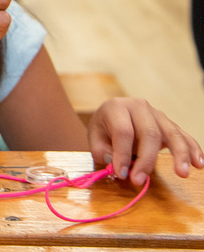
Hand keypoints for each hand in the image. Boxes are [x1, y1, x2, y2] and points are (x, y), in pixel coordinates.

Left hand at [87, 97, 203, 186]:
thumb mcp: (95, 137)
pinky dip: (192, 149)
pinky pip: (184, 136)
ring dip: (179, 154)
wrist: (114, 115)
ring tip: (182, 173)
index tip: (121, 174)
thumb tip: (116, 162)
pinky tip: (199, 164)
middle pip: (149, 133)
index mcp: (116, 107)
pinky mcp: (169, 124)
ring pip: (172, 133)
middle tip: (139, 180)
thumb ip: (102, 150)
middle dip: (146, 160)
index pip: (123, 132)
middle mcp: (139, 106)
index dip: (122, 154)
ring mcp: (157, 114)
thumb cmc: (105, 129)